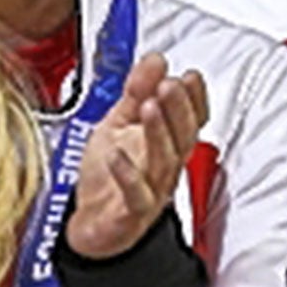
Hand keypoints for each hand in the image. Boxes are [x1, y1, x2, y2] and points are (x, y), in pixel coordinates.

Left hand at [64, 53, 207, 260]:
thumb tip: (155, 59)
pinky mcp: (130, 213)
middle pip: (182, 137)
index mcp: (166, 144)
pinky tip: (116, 154)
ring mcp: (151, 190)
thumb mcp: (119, 124)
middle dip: (178, 108)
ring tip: (149, 107)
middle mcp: (164, 167)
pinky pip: (135, 195)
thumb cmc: (108, 177)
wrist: (92, 226)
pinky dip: (127, 175)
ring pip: (163, 161)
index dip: (194, 99)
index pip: (191, 119)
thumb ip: (136, 91)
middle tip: (169, 85)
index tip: (190, 76)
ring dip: (158, 133)